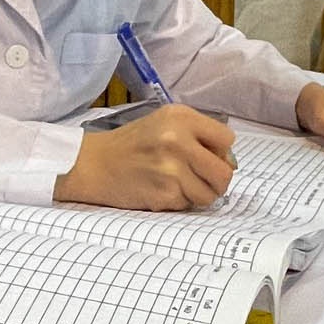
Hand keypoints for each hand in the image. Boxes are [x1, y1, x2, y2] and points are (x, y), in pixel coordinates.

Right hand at [54, 105, 237, 210]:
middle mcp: (178, 141)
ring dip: (199, 194)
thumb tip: (229, 163)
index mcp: (181, 118)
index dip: (220, 151)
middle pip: (224, 172)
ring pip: (210, 194)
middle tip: (202, 179)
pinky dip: (179, 202)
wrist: (93, 164)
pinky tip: (162, 190)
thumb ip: (198, 135)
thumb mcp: (164, 123)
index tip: (206, 156)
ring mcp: (172, 170)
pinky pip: (189, 205)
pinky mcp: (164, 194)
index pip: (227, 139)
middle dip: (217, 180)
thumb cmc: (131, 144)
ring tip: (178, 184)